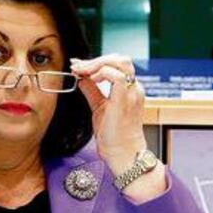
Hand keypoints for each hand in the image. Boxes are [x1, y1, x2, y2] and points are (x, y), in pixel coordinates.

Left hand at [70, 54, 147, 175]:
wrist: (122, 154)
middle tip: (78, 66)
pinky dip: (101, 72)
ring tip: (83, 71)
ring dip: (98, 63)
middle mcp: (134, 88)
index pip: (117, 64)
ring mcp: (132, 93)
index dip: (96, 61)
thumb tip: (81, 77)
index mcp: (130, 89)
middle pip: (121, 59)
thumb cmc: (114, 136)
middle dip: (96, 59)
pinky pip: (116, 77)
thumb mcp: (99, 107)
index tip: (78, 64)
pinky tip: (90, 79)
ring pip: (120, 62)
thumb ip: (92, 90)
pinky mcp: (124, 101)